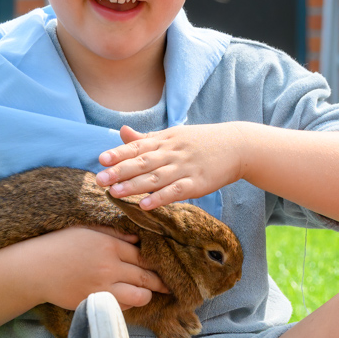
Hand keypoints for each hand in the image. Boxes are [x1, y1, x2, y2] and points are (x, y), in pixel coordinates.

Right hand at [34, 225, 167, 309]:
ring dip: (146, 295)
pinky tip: (127, 300)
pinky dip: (127, 304)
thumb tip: (136, 238)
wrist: (34, 269)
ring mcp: (103, 287)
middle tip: (169, 285)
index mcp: (109, 245)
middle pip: (146, 276)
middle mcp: (110, 266)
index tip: (163, 266)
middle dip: (161, 282)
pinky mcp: (95, 302)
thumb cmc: (59, 245)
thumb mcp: (87, 230)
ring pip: (138, 296)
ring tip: (147, 294)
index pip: (143, 256)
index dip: (156, 262)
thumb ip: (113, 233)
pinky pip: (121, 307)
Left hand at [96, 123, 248, 207]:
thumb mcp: (174, 135)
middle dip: (120, 171)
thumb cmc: (202, 142)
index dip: (119, 153)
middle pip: (143, 162)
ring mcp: (186, 168)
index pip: (138, 147)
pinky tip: (146, 205)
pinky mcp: (198, 183)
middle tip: (100, 179)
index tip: (101, 160)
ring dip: (135, 186)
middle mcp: (173, 153)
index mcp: (165, 140)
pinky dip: (160, 198)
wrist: (238, 146)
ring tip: (115, 193)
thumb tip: (121, 132)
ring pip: (156, 177)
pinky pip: (176, 191)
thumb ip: (146, 138)